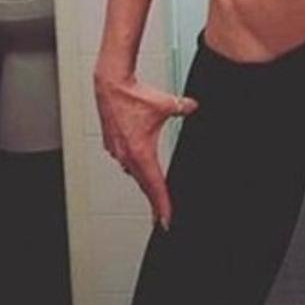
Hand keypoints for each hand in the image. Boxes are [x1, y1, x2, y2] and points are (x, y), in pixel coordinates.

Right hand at [93, 67, 197, 230]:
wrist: (111, 84)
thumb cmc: (133, 95)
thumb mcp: (166, 103)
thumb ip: (183, 107)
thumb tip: (194, 107)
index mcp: (141, 152)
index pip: (155, 185)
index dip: (162, 204)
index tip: (166, 220)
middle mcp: (127, 155)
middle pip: (144, 185)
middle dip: (154, 201)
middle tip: (162, 217)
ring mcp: (117, 151)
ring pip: (133, 173)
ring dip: (144, 183)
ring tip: (153, 194)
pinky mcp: (112, 143)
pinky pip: (125, 161)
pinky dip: (134, 167)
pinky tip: (139, 166)